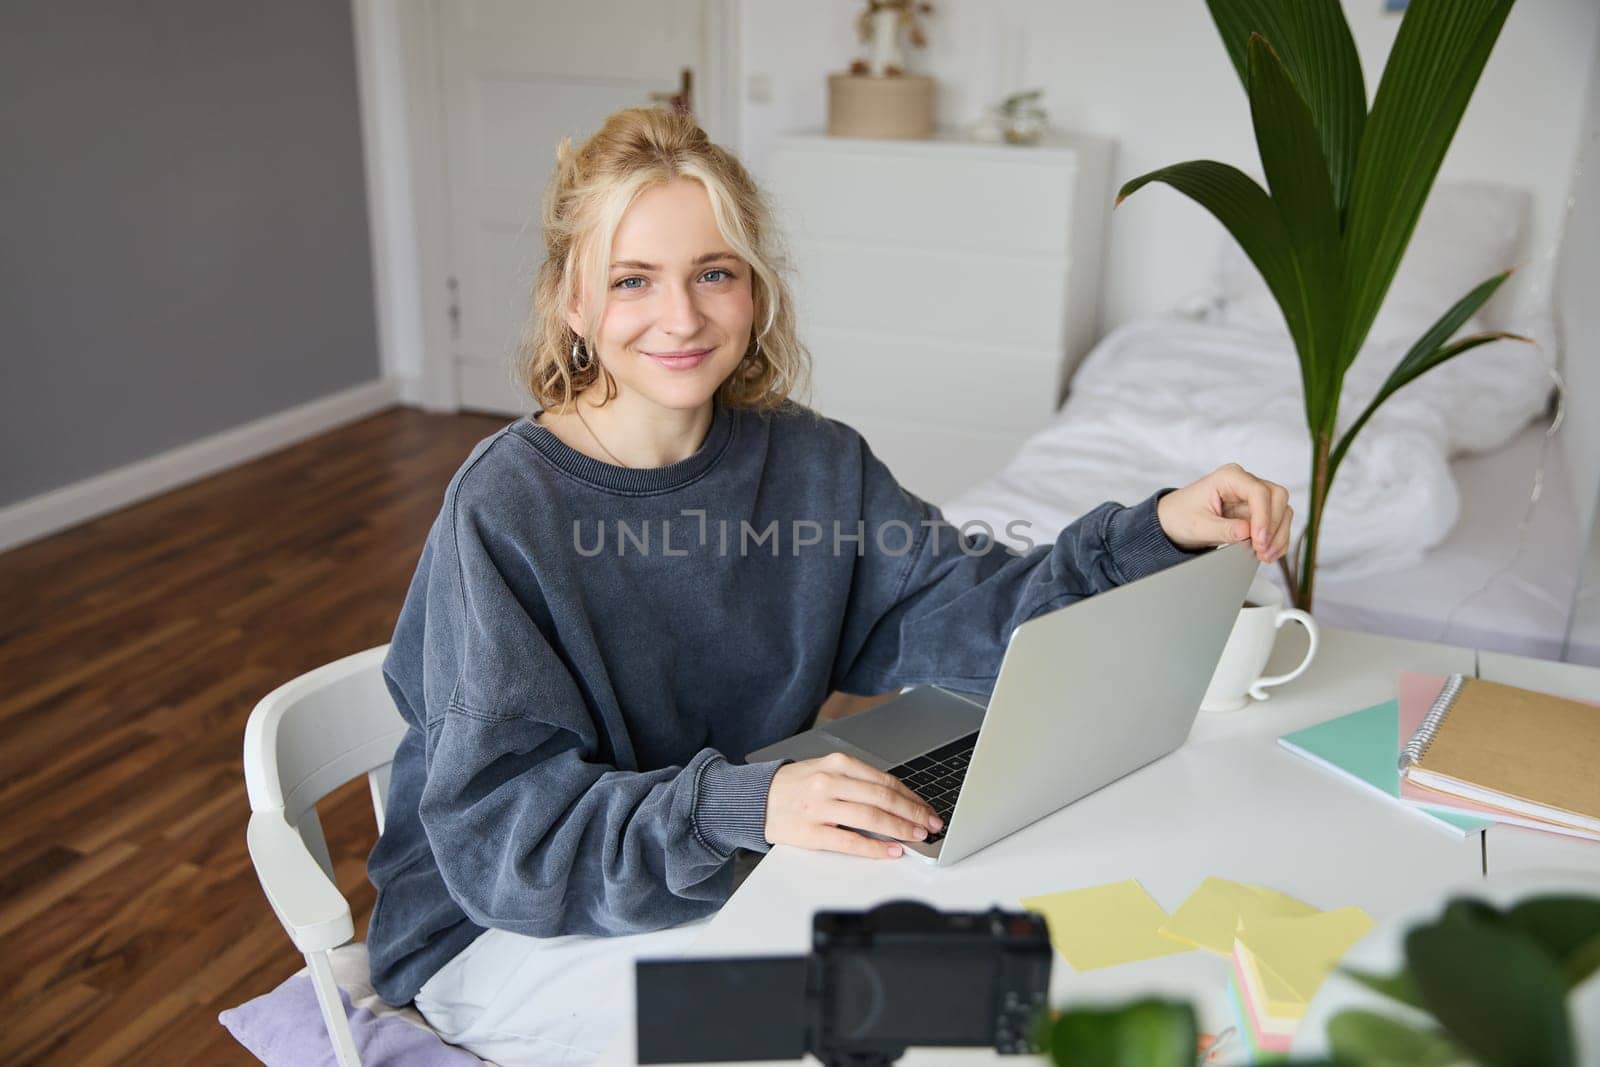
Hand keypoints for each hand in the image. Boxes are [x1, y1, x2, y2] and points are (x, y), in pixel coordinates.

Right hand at [765, 753, 942, 858]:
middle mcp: (829, 782)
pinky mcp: (810, 832)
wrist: (754, 799)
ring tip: (917, 837)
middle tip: (931, 824)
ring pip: (871, 818)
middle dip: (913, 813)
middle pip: (883, 798)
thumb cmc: (793, 786)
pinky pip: (850, 842)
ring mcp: (819, 807)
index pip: (885, 781)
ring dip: (900, 829)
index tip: (927, 809)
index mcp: (837, 764)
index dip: (912, 797)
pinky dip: (875, 847)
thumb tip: (897, 800)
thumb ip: (857, 781)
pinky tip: (891, 850)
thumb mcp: (825, 770)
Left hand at [1156, 463, 1290, 563]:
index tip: (1259, 540)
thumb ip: (1223, 529)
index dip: (1264, 517)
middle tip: (1262, 550)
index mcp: (1229, 477)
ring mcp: (1253, 497)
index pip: (1258, 492)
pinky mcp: (1257, 511)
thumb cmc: (1180, 516)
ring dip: (1278, 535)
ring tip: (1264, 556)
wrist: (1173, 522)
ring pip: (1282, 510)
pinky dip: (1277, 539)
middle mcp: (1245, 482)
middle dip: (1273, 527)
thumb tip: (1247, 533)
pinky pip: (1277, 523)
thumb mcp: (1198, 526)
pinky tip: (1268, 554)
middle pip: (1277, 498)